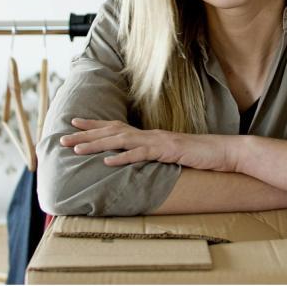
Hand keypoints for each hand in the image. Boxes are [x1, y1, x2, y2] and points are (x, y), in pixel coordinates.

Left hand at [59, 118, 240, 170]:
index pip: (116, 127)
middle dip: (85, 134)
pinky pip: (142, 154)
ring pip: (121, 140)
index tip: (73, 123)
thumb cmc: (199, 155)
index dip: (94, 125)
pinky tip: (107, 162)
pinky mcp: (167, 150)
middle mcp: (150, 134)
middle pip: (112, 131)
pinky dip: (123, 157)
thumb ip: (154, 154)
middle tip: (62, 137)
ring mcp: (158, 141)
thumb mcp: (172, 155)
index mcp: (149, 135)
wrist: (224, 151)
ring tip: (76, 149)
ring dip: (96, 144)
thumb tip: (138, 158)